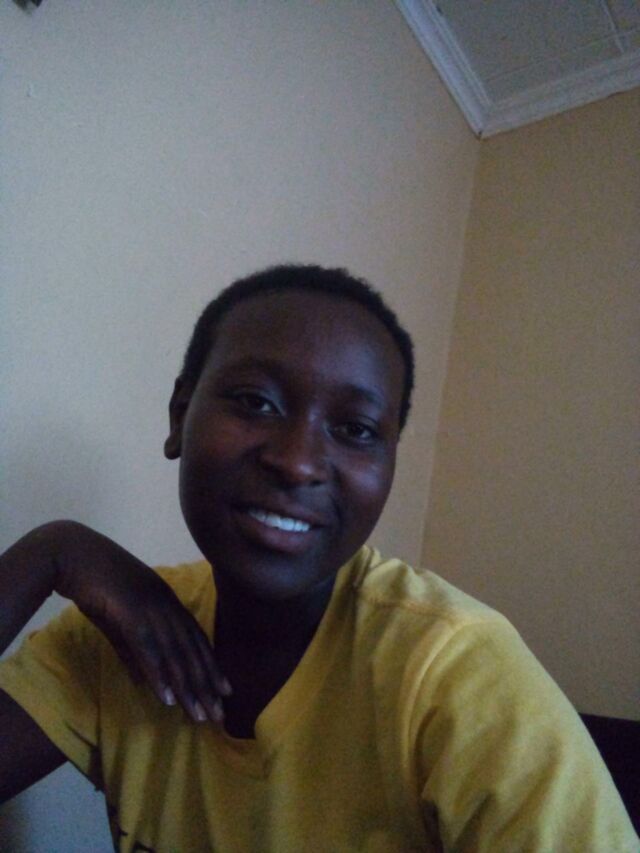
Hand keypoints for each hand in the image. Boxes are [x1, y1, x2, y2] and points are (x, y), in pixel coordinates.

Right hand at [53, 522, 230, 722]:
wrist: (77, 557)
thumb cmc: (97, 585)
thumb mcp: (119, 622)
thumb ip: (133, 652)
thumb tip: (143, 683)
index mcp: (168, 603)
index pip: (196, 640)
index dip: (211, 666)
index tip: (226, 691)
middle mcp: (167, 606)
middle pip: (192, 652)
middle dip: (207, 685)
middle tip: (219, 715)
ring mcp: (151, 610)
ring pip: (176, 656)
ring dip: (189, 688)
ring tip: (199, 715)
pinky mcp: (131, 614)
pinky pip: (149, 650)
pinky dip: (159, 675)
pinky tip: (167, 698)